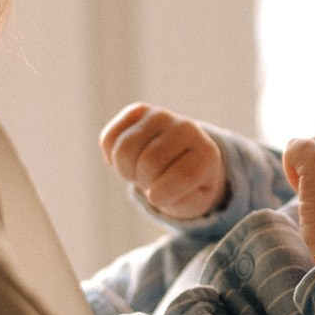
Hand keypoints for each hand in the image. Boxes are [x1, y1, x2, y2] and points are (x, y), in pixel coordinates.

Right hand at [100, 103, 227, 219]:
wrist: (182, 161)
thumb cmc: (188, 187)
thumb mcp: (192, 203)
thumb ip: (181, 202)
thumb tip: (154, 194)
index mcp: (206, 153)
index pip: (180, 177)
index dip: (163, 195)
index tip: (164, 196)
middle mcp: (187, 128)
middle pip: (148, 163)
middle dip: (144, 181)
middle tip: (153, 181)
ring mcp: (162, 116)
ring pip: (124, 149)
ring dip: (126, 169)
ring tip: (141, 169)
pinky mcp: (138, 111)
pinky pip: (108, 138)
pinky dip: (112, 157)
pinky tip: (131, 157)